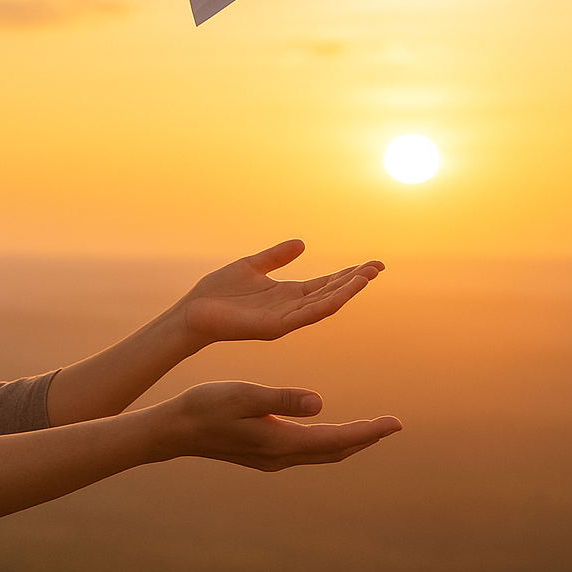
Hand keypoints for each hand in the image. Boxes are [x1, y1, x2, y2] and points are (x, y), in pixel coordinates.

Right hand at [166, 381, 400, 470]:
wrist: (175, 430)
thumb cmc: (206, 406)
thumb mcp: (245, 395)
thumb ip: (282, 400)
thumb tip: (321, 403)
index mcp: (281, 442)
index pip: (337, 439)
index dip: (369, 431)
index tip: (396, 423)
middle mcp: (281, 456)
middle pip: (336, 451)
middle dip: (366, 438)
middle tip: (393, 425)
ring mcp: (272, 459)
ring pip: (322, 453)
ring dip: (348, 442)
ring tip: (370, 429)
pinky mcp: (263, 454)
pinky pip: (307, 451)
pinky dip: (327, 442)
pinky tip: (329, 433)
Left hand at [177, 239, 381, 347]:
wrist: (192, 312)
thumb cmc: (217, 293)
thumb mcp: (251, 266)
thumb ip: (276, 257)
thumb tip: (302, 243)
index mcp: (287, 295)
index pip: (325, 285)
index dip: (348, 275)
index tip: (371, 264)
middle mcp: (291, 309)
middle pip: (331, 294)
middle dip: (355, 281)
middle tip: (378, 267)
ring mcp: (285, 320)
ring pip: (325, 305)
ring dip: (347, 291)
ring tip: (368, 275)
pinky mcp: (276, 328)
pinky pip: (307, 315)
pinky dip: (328, 303)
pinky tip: (344, 292)